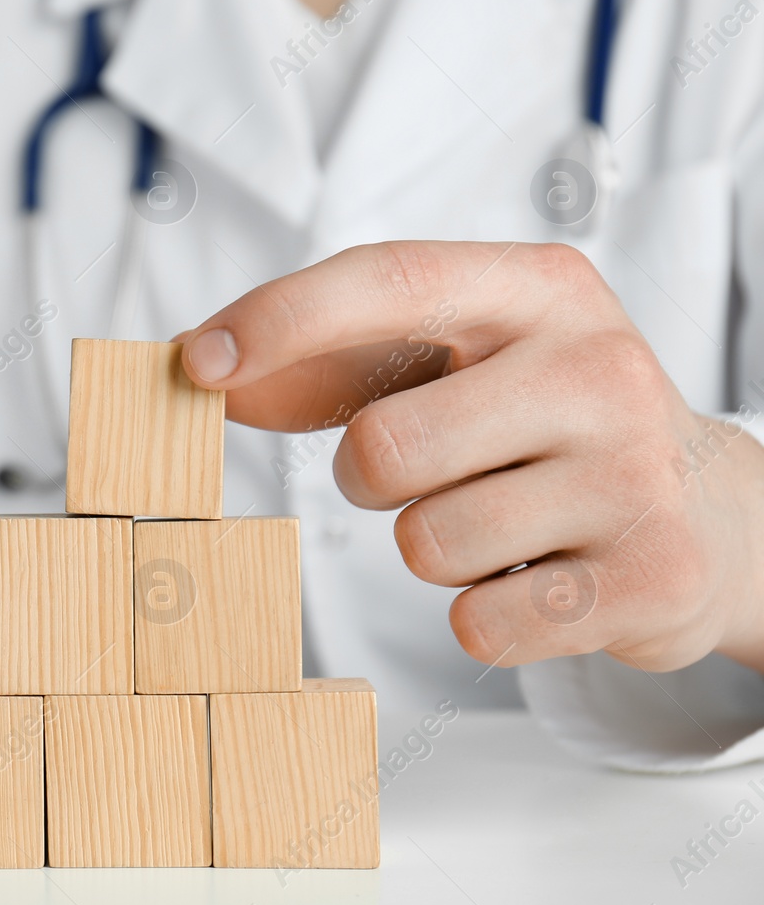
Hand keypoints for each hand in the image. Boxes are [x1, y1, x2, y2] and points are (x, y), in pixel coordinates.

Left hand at [176, 241, 763, 674]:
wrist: (706, 512)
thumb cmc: (537, 424)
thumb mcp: (457, 360)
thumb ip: (330, 359)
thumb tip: (199, 370)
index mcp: (538, 290)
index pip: (388, 278)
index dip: (281, 319)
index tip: (197, 362)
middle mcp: (597, 366)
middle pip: (385, 445)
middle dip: (369, 479)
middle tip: (425, 473)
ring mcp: (635, 473)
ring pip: (427, 543)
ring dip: (432, 546)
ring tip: (498, 521)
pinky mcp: (652, 578)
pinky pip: (480, 626)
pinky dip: (481, 616)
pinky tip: (535, 576)